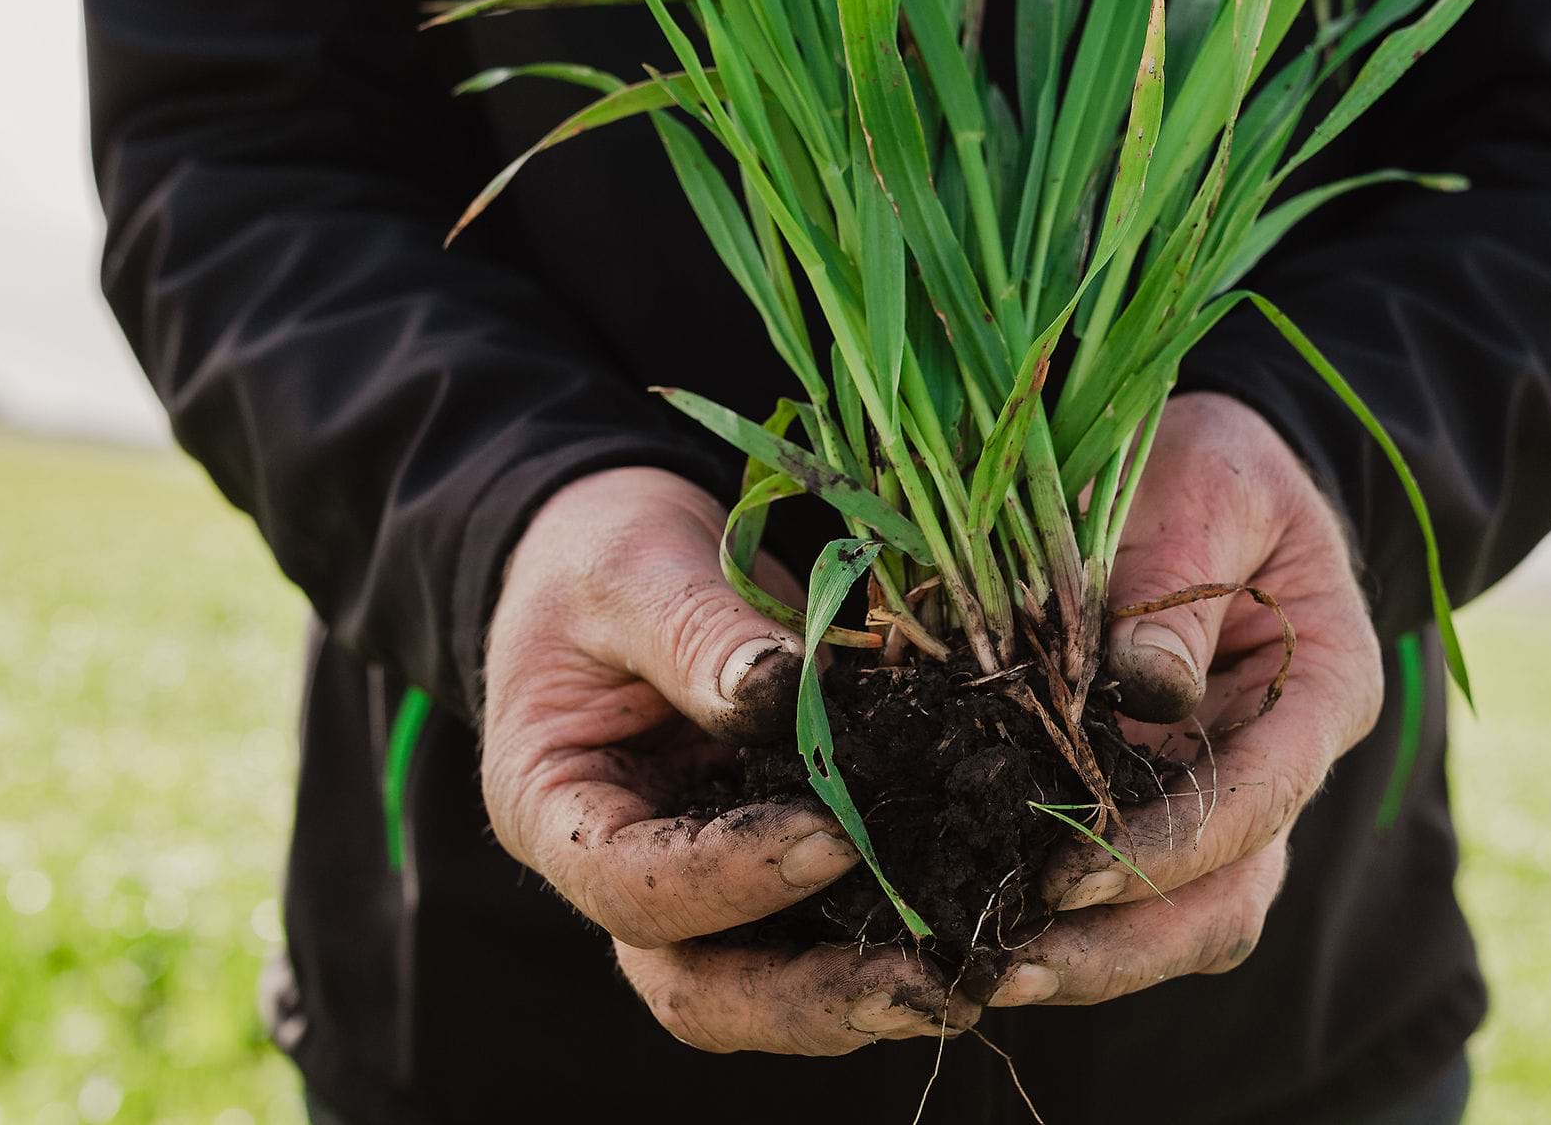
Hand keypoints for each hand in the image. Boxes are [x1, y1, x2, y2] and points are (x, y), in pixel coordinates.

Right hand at [479, 466, 978, 1052]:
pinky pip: (837, 923)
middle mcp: (626, 874)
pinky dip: (908, 929)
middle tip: (924, 980)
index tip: (830, 837)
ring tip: (976, 975)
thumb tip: (780, 693)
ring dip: (870, 990)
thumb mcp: (633, 567)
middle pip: (700, 986)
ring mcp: (708, 883)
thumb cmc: (606, 552)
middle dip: (810, 999)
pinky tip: (994, 915)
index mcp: (556, 810)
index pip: (629, 885)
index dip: (726, 878)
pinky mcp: (782, 864)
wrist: (633, 555)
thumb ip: (695, 632)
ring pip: (775, 985)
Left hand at [989, 394, 1382, 1006]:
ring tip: (982, 972)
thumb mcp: (1207, 486)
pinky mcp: (1147, 807)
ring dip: (1086, 956)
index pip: (1263, 793)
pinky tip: (970, 921)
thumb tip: (1145, 684)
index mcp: (1322, 688)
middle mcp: (1280, 764)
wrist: (1192, 472)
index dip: (1174, 843)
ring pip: (1178, 919)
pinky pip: (1116, 890)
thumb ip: (1180, 573)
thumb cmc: (1210, 464)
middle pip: (1229, 894)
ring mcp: (1216, 797)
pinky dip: (1054, 918)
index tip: (1075, 866)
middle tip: (1012, 962)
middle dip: (1125, 940)